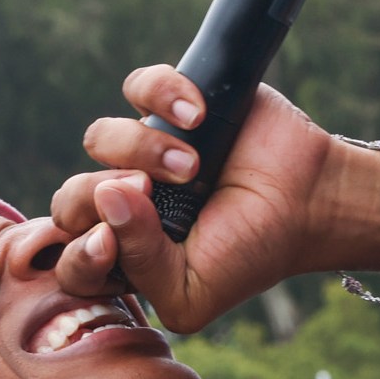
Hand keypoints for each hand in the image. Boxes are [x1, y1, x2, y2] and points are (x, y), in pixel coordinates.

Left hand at [49, 64, 351, 333]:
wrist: (309, 204)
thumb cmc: (249, 255)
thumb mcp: (190, 292)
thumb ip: (139, 263)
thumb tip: (107, 196)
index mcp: (123, 258)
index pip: (70, 258)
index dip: (78, 252)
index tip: (108, 245)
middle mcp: (125, 204)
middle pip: (71, 197)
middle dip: (102, 197)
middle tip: (151, 195)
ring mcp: (144, 151)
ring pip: (99, 138)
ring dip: (141, 150)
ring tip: (192, 165)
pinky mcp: (170, 105)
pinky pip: (138, 86)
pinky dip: (163, 94)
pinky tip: (198, 114)